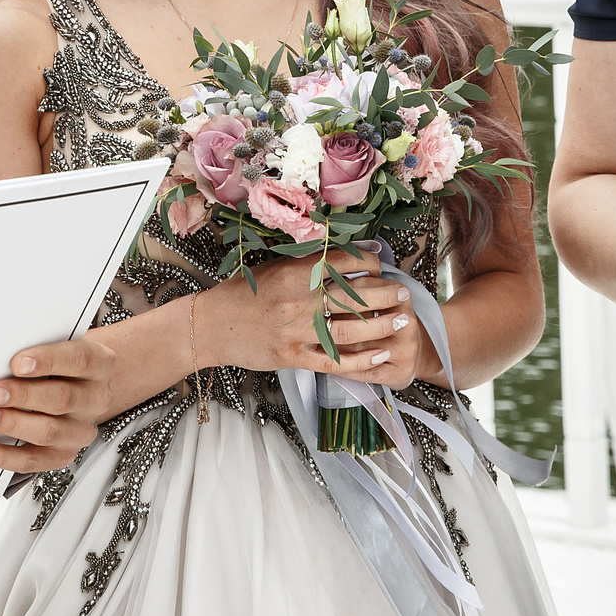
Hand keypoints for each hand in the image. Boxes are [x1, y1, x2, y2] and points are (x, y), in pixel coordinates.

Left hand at [0, 336, 118, 472]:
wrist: (83, 387)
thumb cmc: (63, 364)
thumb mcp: (57, 346)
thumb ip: (33, 351)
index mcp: (99, 364)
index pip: (78, 360)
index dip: (47, 361)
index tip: (17, 363)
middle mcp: (95, 399)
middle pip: (62, 399)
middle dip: (22, 396)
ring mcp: (81, 430)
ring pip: (49, 432)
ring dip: (11, 424)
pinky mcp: (63, 454)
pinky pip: (33, 461)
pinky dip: (3, 456)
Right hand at [206, 249, 415, 380]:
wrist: (211, 327)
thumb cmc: (243, 293)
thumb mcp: (274, 268)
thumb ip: (308, 262)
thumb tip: (347, 253)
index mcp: (293, 273)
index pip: (342, 263)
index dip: (368, 262)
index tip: (380, 265)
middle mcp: (297, 302)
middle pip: (353, 297)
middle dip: (385, 293)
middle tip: (405, 292)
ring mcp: (296, 333)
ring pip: (350, 330)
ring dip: (381, 325)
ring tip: (401, 320)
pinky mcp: (293, 358)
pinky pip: (335, 361)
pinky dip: (362, 361)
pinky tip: (382, 355)